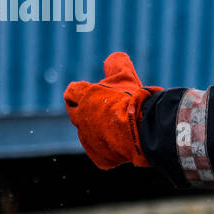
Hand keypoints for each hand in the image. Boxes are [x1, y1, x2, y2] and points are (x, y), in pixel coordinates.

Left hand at [63, 52, 162, 169]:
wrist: (141, 128)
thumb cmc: (132, 101)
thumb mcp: (126, 77)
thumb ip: (117, 65)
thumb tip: (116, 56)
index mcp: (84, 97)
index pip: (72, 92)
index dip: (82, 92)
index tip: (96, 95)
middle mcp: (81, 118)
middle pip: (77, 114)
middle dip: (90, 112)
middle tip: (108, 112)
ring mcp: (88, 140)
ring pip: (90, 134)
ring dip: (101, 131)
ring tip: (121, 128)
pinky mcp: (99, 157)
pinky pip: (102, 152)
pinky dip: (111, 149)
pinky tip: (124, 143)